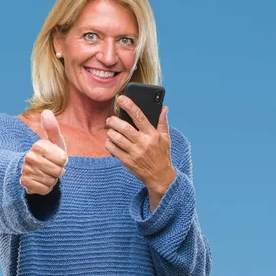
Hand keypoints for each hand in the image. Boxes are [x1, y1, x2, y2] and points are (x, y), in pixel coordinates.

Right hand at [20, 109, 68, 194]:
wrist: (32, 169)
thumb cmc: (48, 154)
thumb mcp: (54, 141)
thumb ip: (52, 128)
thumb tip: (46, 111)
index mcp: (38, 145)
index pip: (63, 159)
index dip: (63, 161)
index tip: (56, 158)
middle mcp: (29, 157)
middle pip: (58, 171)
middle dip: (58, 172)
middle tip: (52, 167)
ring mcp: (25, 170)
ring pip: (51, 181)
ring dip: (52, 180)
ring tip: (46, 174)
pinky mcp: (24, 183)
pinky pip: (44, 189)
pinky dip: (45, 188)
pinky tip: (41, 181)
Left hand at [105, 95, 175, 210]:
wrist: (160, 176)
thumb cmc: (162, 155)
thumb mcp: (166, 138)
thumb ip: (162, 122)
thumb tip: (163, 108)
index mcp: (152, 135)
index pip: (139, 116)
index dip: (129, 106)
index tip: (121, 98)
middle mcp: (143, 143)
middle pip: (124, 127)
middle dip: (113, 120)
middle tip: (110, 119)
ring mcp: (134, 153)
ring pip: (116, 138)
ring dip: (110, 132)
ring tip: (110, 130)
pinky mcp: (127, 161)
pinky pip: (112, 149)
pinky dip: (109, 143)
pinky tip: (110, 141)